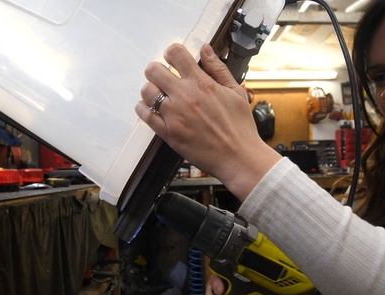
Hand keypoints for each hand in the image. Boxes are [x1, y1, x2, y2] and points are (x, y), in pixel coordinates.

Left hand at [135, 43, 280, 200]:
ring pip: (146, 91)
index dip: (172, 54)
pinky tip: (153, 109)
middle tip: (164, 78)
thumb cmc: (240, 126)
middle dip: (157, 70)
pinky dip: (144, 108)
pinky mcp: (168, 133)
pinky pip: (145, 114)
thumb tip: (205, 49)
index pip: (175, 54)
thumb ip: (218, 68)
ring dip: (151, 90)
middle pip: (153, 70)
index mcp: (201, 83)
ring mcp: (173, 115)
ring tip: (160, 95)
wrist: (238, 157)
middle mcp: (184, 96)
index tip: (174, 60)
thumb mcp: (236, 92)